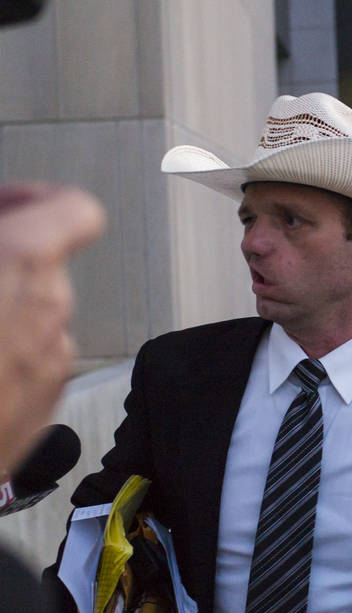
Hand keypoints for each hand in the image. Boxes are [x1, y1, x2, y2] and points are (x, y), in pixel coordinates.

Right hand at [0, 184, 104, 471]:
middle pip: (43, 265)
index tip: (4, 206)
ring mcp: (51, 363)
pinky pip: (27, 360)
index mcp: (22, 263)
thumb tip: (2, 219)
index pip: (75, 210)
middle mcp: (51, 311)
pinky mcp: (42, 405)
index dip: (38, 200)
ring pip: (32, 316)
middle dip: (2, 262)